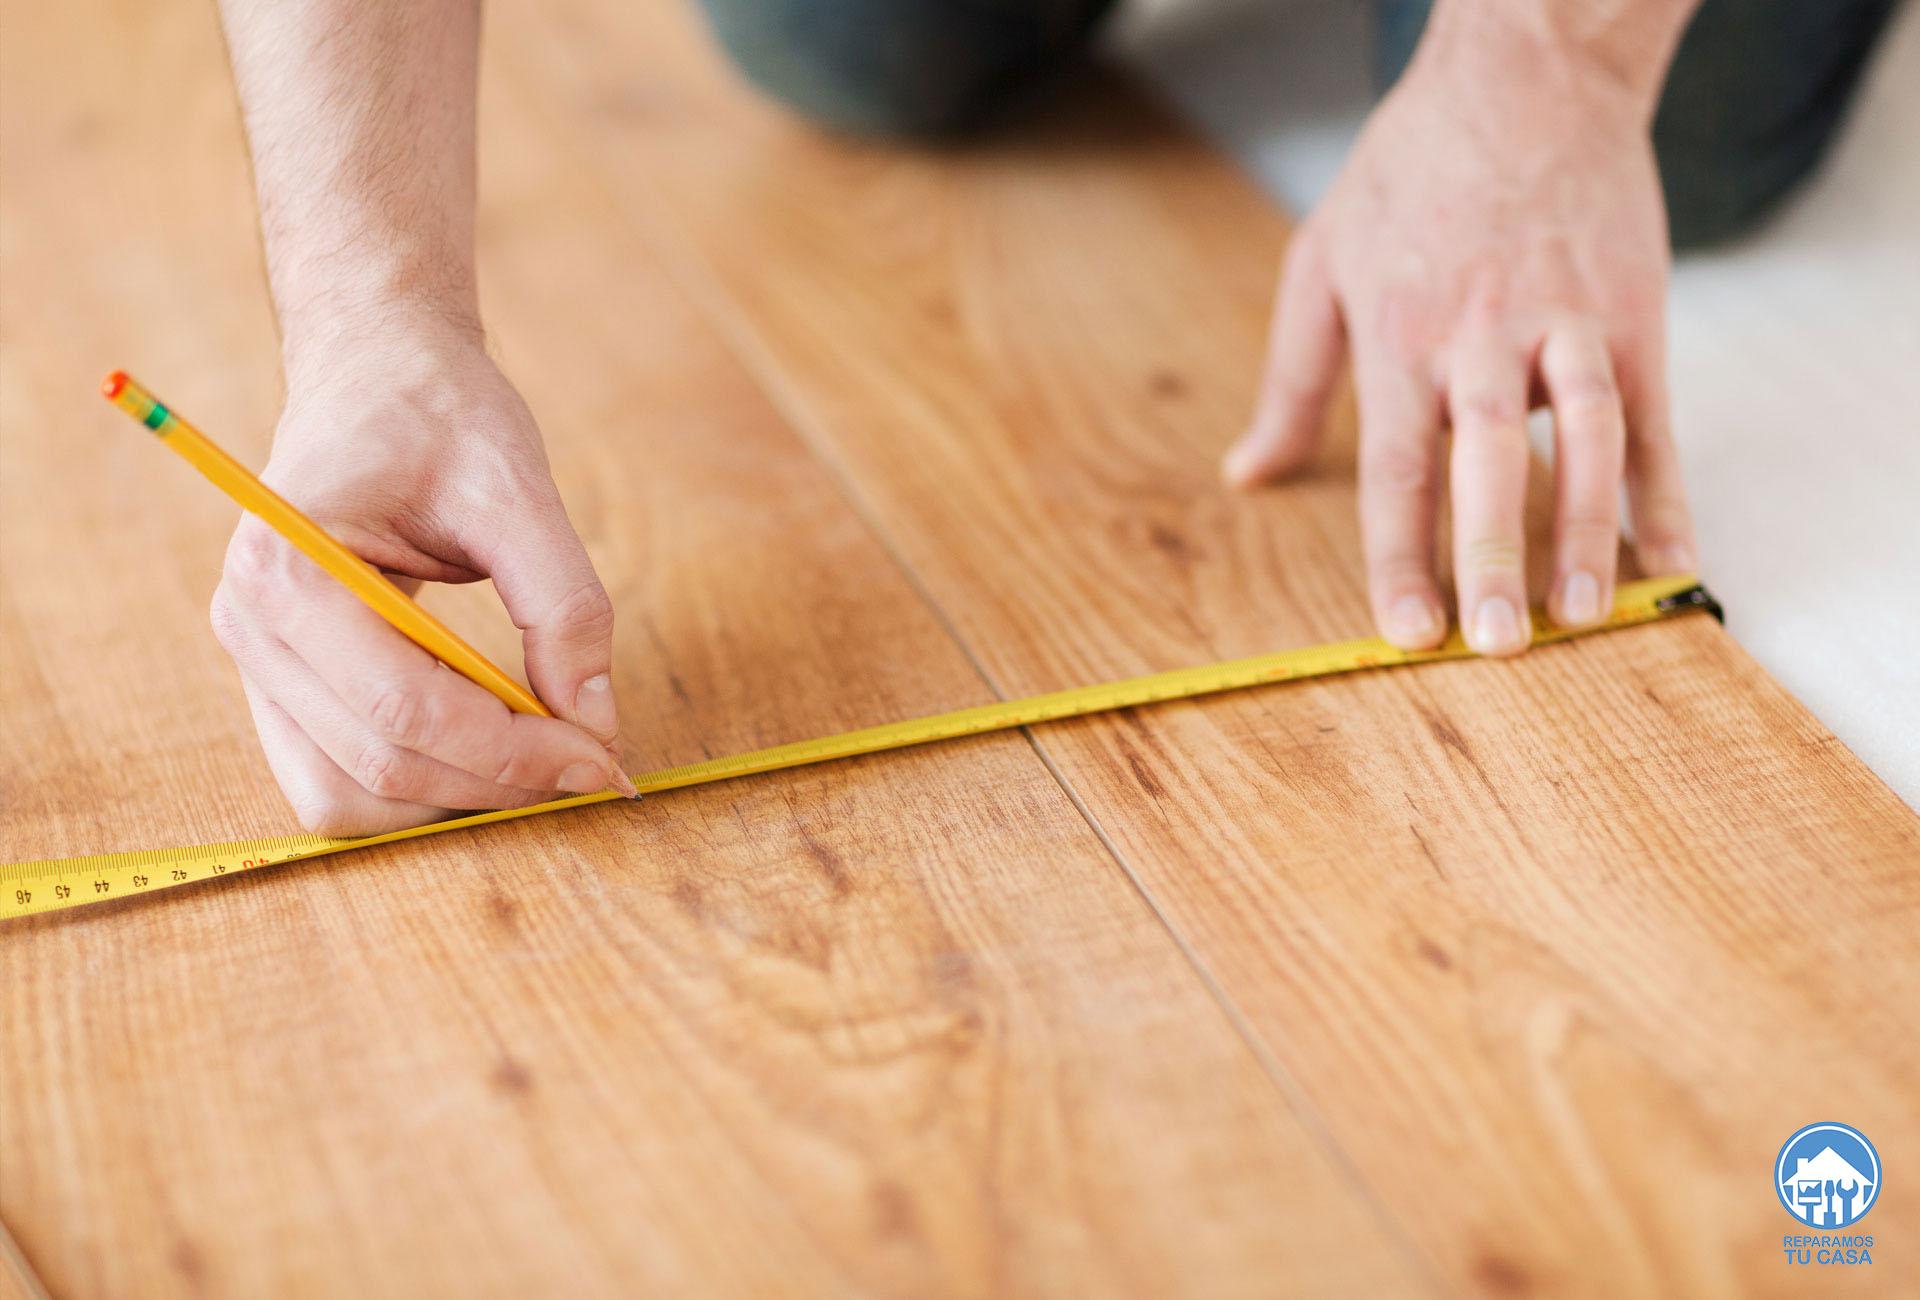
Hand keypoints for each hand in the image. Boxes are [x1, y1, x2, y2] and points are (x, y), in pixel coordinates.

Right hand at [210, 319, 633, 835]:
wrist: (378, 372)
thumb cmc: (439, 412)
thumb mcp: (519, 489)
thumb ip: (564, 606)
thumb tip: (597, 723)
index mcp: (286, 564)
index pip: (402, 708)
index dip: (511, 751)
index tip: (602, 755)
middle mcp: (249, 623)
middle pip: (378, 764)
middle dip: (497, 781)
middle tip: (593, 762)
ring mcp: (254, 661)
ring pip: (349, 796)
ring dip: (455, 799)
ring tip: (545, 758)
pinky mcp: (282, 683)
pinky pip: (339, 776)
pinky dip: (422, 787)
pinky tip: (496, 751)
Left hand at [1224, 19, 1696, 653]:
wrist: (1525, 76)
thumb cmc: (1410, 172)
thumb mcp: (1321, 263)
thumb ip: (1290, 380)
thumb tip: (1246, 473)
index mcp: (1400, 337)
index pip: (1396, 469)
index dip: (1400, 556)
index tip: (1407, 632)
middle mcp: (1482, 338)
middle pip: (1486, 461)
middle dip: (1492, 556)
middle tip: (1497, 643)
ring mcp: (1567, 325)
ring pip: (1584, 439)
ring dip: (1590, 531)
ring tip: (1592, 613)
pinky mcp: (1633, 313)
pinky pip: (1653, 416)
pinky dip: (1666, 489)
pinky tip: (1674, 557)